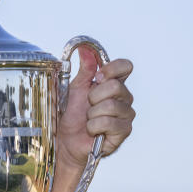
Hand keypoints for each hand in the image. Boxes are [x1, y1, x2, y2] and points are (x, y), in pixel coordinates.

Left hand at [57, 47, 134, 169]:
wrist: (66, 141)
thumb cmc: (71, 116)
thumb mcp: (74, 89)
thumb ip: (84, 70)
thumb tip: (85, 50)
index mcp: (114, 84)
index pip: (125, 66)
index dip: (110, 69)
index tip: (97, 78)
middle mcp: (124, 98)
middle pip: (115, 86)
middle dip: (94, 96)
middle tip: (88, 106)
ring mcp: (126, 114)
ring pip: (111, 105)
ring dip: (92, 114)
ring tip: (88, 119)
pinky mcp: (124, 131)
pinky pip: (108, 122)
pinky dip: (94, 126)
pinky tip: (92, 130)